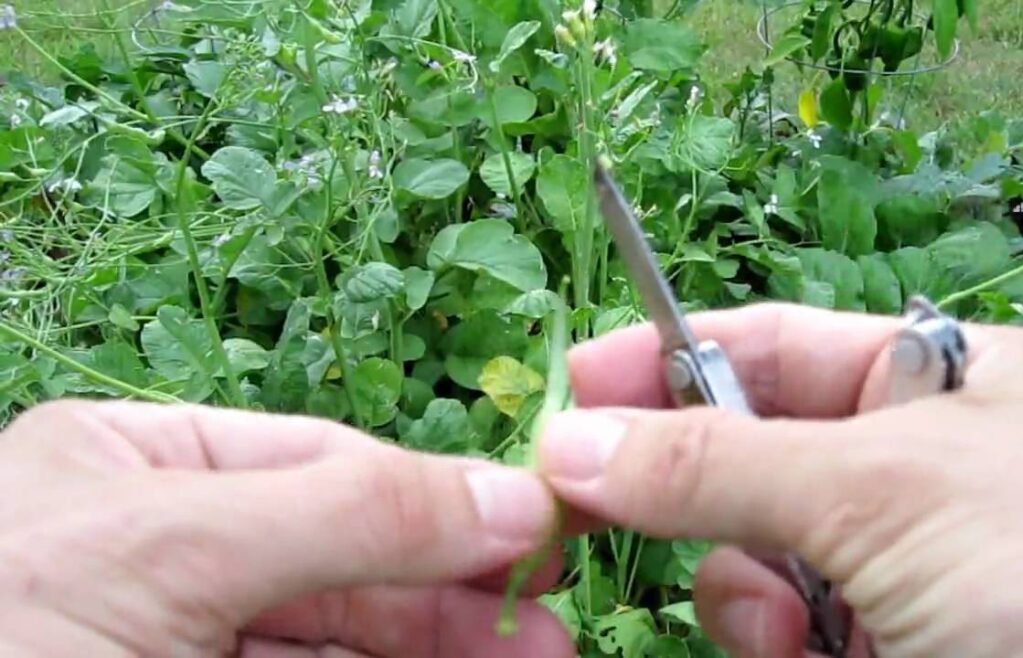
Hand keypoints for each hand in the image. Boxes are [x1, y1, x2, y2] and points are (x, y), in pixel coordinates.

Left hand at [0, 400, 571, 657]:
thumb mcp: (169, 548)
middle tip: (551, 623)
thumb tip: (506, 492)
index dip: (438, 492)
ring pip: (337, 642)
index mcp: (131, 466)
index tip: (537, 526)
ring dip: (439, 649)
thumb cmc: (6, 628)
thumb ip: (348, 509)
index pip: (322, 460)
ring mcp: (173, 646)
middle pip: (344, 557)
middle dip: (451, 588)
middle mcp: (158, 552)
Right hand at [534, 302, 1022, 657]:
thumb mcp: (884, 490)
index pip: (782, 348)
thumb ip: (719, 462)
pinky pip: (788, 629)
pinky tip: (807, 653)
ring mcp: (912, 571)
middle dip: (695, 491)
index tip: (577, 382)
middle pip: (755, 459)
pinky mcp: (894, 645)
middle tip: (594, 502)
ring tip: (788, 623)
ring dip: (744, 588)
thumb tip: (574, 441)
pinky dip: (775, 640)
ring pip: (759, 558)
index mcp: (952, 384)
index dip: (675, 356)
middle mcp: (928, 472)